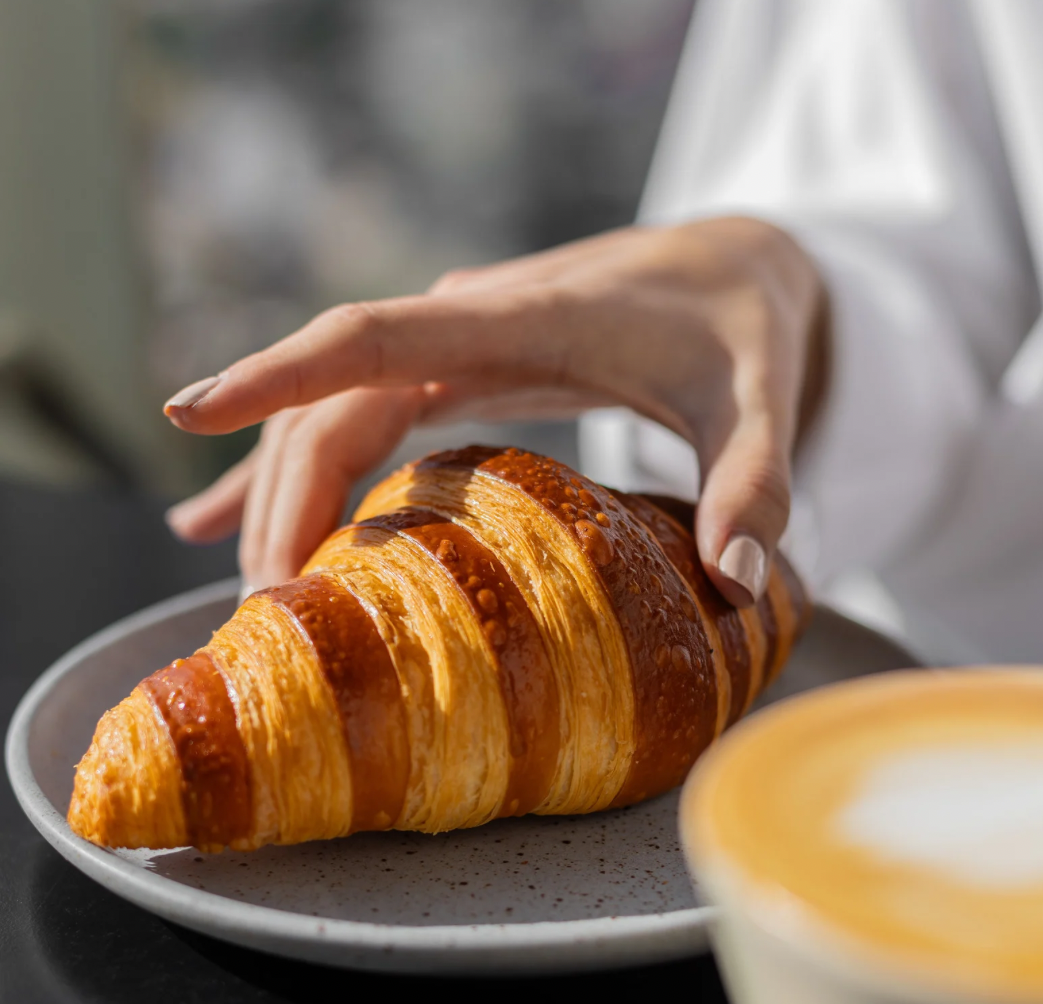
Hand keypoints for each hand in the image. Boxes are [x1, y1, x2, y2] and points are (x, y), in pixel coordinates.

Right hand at [164, 217, 826, 604]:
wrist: (736, 266)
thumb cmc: (740, 327)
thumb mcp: (760, 400)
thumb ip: (754, 483)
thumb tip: (740, 586)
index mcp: (517, 320)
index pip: (373, 337)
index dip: (280, 372)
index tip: (192, 408)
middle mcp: (464, 326)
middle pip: (335, 406)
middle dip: (287, 499)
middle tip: (269, 608)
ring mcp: (452, 350)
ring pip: (332, 417)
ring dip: (282, 496)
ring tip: (250, 591)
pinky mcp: (456, 375)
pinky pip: (354, 422)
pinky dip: (294, 473)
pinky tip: (226, 522)